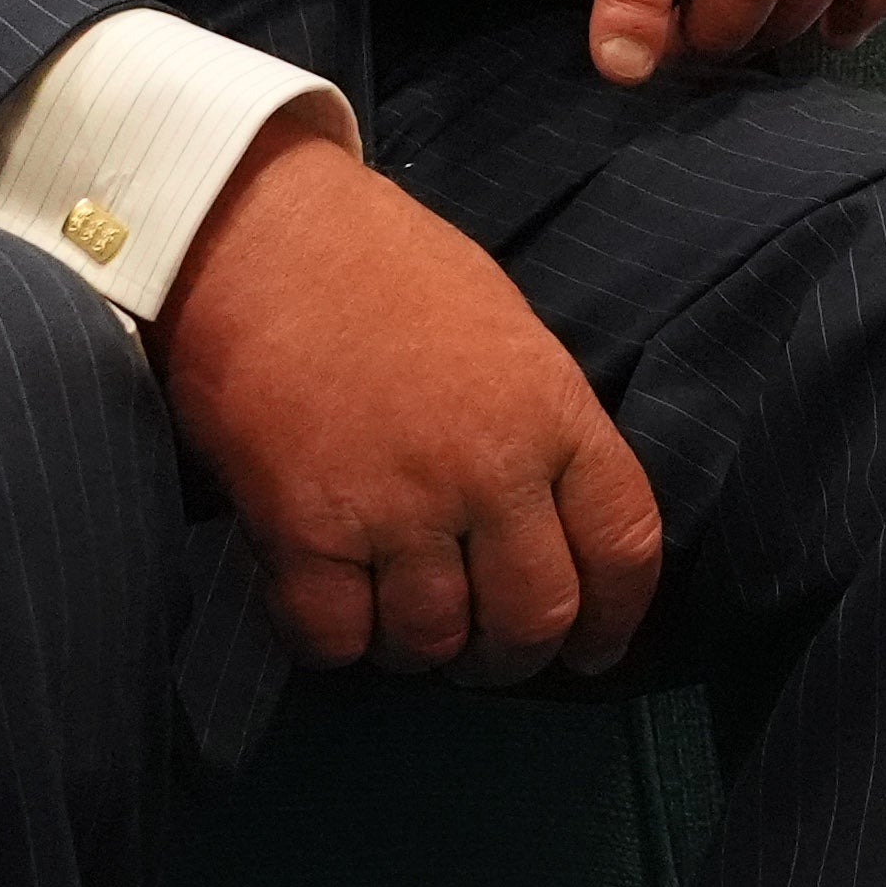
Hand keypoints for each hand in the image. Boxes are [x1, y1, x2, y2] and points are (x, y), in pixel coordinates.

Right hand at [157, 114, 665, 680]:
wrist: (260, 230)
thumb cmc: (385, 268)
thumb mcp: (507, 334)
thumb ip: (538, 432)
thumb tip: (548, 528)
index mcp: (554, 413)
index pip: (625, 546)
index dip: (615, 618)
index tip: (594, 648)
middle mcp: (489, 471)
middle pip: (533, 618)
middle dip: (513, 656)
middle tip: (483, 652)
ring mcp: (397, 506)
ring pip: (433, 641)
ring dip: (420, 649)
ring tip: (399, 619)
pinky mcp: (304, 531)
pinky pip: (336, 639)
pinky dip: (336, 641)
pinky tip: (330, 606)